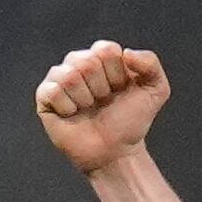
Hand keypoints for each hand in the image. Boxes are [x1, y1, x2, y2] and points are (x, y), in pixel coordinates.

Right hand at [36, 40, 169, 171]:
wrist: (116, 152)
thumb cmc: (131, 122)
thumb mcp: (156, 90)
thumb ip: (151, 63)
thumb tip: (127, 53)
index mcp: (102, 56)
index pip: (105, 49)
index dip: (116, 74)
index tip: (120, 90)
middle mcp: (79, 62)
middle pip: (87, 61)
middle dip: (101, 88)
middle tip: (103, 102)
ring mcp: (60, 78)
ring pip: (69, 75)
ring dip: (85, 99)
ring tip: (89, 108)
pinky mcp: (45, 97)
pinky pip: (53, 91)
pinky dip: (67, 107)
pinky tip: (72, 114)